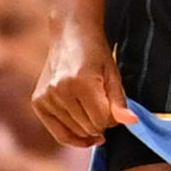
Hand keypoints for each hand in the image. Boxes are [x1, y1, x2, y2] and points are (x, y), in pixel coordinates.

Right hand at [32, 20, 130, 147]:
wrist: (70, 36)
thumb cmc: (95, 55)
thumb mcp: (113, 75)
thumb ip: (120, 102)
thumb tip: (132, 121)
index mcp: (81, 82)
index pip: (102, 120)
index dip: (113, 119)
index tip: (113, 108)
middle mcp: (60, 91)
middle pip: (88, 128)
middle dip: (101, 124)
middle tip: (103, 108)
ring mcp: (46, 97)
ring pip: (75, 132)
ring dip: (87, 128)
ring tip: (91, 111)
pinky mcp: (38, 102)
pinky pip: (58, 133)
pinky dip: (72, 135)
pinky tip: (84, 133)